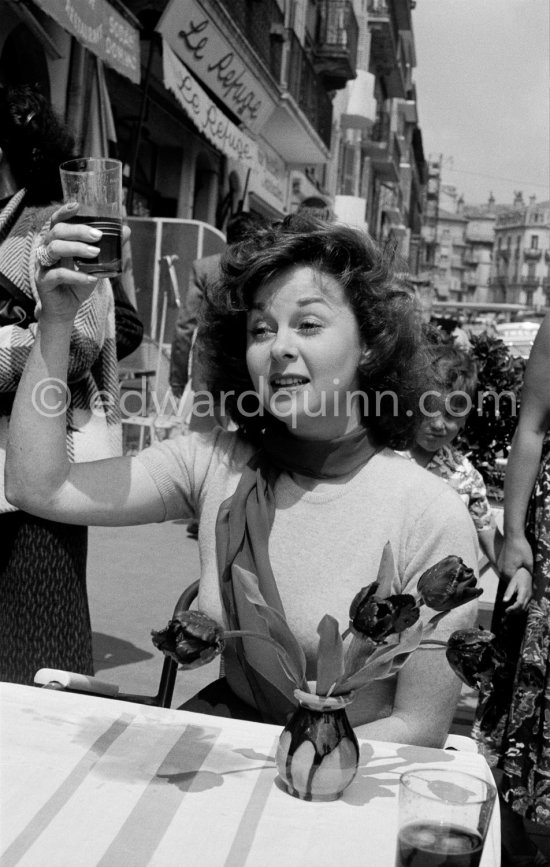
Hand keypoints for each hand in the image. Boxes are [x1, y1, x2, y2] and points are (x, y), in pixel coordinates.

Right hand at [35, 202, 102, 321]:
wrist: (67, 309)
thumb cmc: (78, 282)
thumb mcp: (96, 264)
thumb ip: (108, 248)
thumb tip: (125, 230)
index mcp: (57, 241)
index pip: (57, 221)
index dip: (64, 212)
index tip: (78, 206)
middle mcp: (47, 249)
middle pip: (57, 231)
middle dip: (78, 231)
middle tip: (97, 236)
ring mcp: (42, 264)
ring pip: (54, 248)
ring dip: (76, 248)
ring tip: (95, 253)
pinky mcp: (43, 281)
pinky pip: (58, 274)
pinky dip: (76, 275)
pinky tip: (91, 278)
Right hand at [498, 533, 532, 582]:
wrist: (512, 535)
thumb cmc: (521, 548)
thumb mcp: (529, 561)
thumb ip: (530, 572)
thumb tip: (532, 578)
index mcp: (508, 572)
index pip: (514, 584)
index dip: (521, 585)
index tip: (526, 584)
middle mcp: (501, 570)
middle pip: (509, 580)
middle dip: (516, 580)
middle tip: (524, 579)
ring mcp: (499, 565)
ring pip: (507, 574)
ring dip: (512, 575)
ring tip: (520, 573)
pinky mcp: (499, 560)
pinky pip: (505, 569)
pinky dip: (510, 570)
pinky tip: (516, 567)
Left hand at [502, 566, 532, 614]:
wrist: (526, 573)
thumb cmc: (518, 577)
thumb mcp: (512, 583)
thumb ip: (508, 592)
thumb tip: (504, 601)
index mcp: (524, 591)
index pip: (519, 603)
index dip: (513, 608)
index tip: (506, 610)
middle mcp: (529, 596)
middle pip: (522, 608)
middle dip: (514, 611)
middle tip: (506, 612)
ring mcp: (530, 597)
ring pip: (525, 609)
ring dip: (517, 611)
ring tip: (509, 611)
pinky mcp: (530, 598)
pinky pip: (526, 606)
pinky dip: (521, 609)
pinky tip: (514, 608)